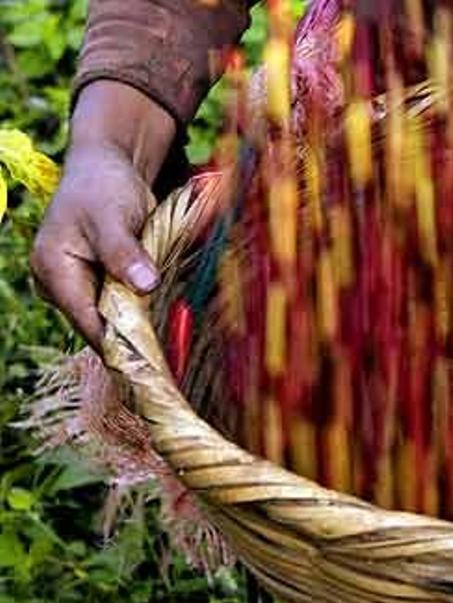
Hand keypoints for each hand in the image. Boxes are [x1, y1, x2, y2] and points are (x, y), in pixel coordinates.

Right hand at [29, 81, 175, 350]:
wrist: (107, 166)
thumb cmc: (103, 187)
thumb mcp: (112, 217)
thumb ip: (124, 252)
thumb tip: (144, 285)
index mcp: (54, 272)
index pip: (88, 322)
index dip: (120, 343)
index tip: (153, 362)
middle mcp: (61, 286)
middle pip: (100, 325)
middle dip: (134, 336)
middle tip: (174, 354)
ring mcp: (80, 286)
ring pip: (113, 318)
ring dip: (141, 325)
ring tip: (174, 339)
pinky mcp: (99, 283)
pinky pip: (121, 306)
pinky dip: (142, 310)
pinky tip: (167, 318)